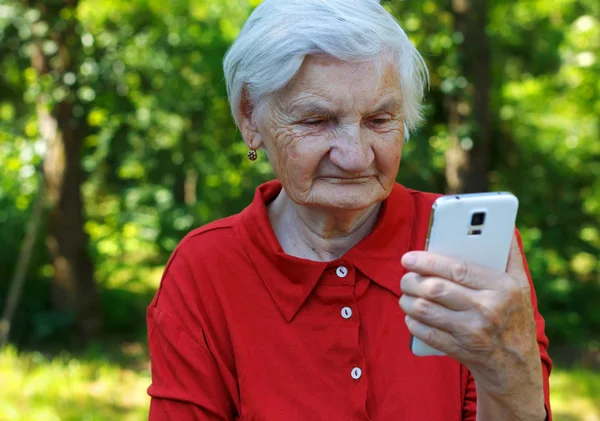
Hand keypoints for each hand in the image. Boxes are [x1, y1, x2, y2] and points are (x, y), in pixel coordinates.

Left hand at [399, 234, 544, 418]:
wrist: (516, 366)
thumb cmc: (514, 317)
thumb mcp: (522, 285)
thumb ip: (510, 255)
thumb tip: (504, 226)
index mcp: (503, 287)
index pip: (457, 269)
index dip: (428, 261)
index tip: (408, 258)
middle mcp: (489, 309)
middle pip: (436, 289)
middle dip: (412, 281)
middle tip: (405, 277)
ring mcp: (474, 332)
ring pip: (426, 310)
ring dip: (408, 301)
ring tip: (405, 295)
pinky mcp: (461, 350)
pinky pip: (426, 333)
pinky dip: (413, 323)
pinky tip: (411, 316)